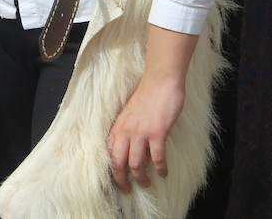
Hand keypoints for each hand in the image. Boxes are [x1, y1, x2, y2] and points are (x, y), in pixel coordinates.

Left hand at [106, 73, 185, 192]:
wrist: (160, 82)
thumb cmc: (146, 97)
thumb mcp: (128, 114)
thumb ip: (125, 129)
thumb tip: (126, 146)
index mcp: (117, 127)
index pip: (107, 153)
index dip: (109, 169)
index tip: (113, 180)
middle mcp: (125, 131)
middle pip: (117, 162)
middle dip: (121, 179)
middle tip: (127, 189)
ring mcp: (140, 132)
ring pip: (136, 163)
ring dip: (141, 177)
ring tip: (146, 184)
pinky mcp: (157, 133)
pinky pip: (157, 157)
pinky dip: (161, 168)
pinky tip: (164, 173)